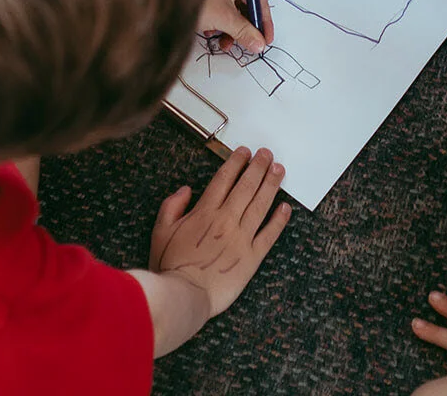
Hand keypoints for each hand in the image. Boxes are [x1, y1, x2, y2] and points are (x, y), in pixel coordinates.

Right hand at [151, 147, 291, 317]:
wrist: (184, 295)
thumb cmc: (171, 266)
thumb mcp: (161, 231)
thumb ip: (172, 206)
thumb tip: (186, 190)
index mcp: (204, 212)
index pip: (224, 179)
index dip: (236, 162)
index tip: (245, 152)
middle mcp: (226, 220)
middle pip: (246, 186)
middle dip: (258, 167)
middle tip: (267, 154)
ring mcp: (241, 238)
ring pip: (261, 205)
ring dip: (271, 185)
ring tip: (279, 170)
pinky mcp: (252, 257)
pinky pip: (270, 234)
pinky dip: (279, 220)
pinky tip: (285, 208)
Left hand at [199, 0, 272, 55]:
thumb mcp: (224, 18)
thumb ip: (244, 32)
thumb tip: (259, 43)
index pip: (259, 1)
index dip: (264, 22)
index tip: (265, 39)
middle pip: (244, 6)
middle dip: (244, 28)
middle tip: (243, 44)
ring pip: (229, 10)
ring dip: (229, 29)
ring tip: (222, 42)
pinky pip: (217, 10)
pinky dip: (216, 23)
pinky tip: (208, 32)